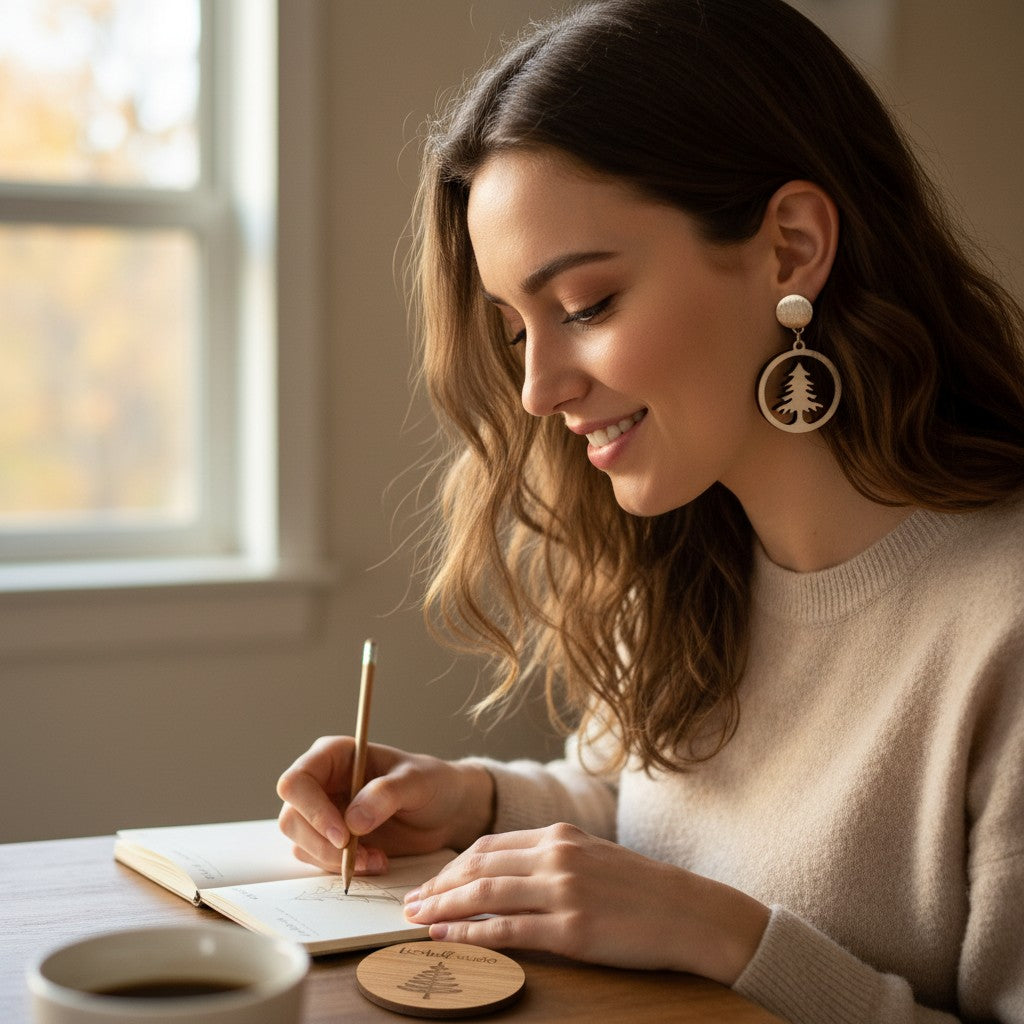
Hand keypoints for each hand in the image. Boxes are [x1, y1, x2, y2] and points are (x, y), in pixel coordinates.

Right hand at [276, 737, 493, 873]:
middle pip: (291, 818)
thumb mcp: (417, 782)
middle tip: (359, 856)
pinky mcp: (331, 839)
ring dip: (333, 860)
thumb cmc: (432, 784)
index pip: (296, 781)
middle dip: (322, 843)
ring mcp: (323, 812)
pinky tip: (376, 861)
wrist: (447, 812)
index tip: (343, 835)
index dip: (312, 810)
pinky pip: (318, 860)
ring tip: (376, 859)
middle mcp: (321, 783)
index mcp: (334, 755)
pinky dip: (343, 868)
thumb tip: (352, 821)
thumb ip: (386, 794)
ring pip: (300, 843)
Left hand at [402, 823, 769, 983]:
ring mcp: (564, 891)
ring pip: (485, 893)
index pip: (489, 845)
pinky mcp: (572, 929)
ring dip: (443, 907)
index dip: (452, 865)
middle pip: (478, 865)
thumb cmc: (641, 889)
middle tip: (408, 901)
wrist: (689, 912)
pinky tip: (448, 938)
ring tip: (416, 919)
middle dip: (437, 884)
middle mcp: (557, 855)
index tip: (430, 882)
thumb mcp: (592, 857)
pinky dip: (470, 933)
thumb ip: (550, 859)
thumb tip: (503, 875)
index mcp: (560, 835)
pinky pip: (508, 930)